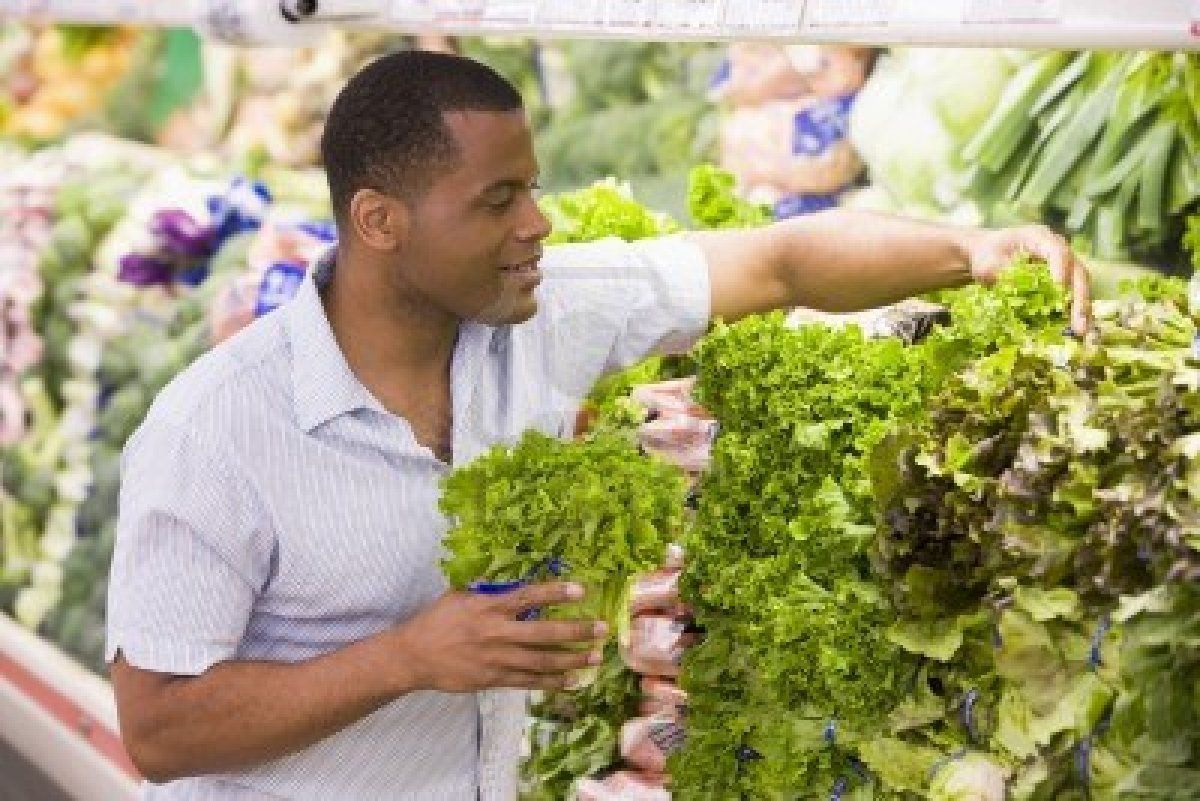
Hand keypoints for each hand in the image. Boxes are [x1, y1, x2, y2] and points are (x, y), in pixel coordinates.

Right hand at [393, 582, 606, 692]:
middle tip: (602, 629)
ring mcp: (496, 659)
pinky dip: (551, 681)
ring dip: (571, 659)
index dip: (555, 592)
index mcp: (487, 607)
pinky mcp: (493, 679)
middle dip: (576, 631)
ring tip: (594, 656)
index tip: (581, 589)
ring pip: (541, 661)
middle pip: (543, 633)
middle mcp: (495, 633)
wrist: (412, 656)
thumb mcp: (459, 596)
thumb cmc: (436, 621)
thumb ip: (487, 590)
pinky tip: (571, 680)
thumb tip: (511, 579)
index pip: (528, 597)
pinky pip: (528, 681)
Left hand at [964, 224, 1090, 333]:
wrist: (987, 254)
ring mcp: (1062, 265)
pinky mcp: (1061, 281)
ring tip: (1083, 332)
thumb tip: (1023, 288)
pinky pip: (1073, 296)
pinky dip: (1076, 313)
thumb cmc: (986, 256)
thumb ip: (1005, 273)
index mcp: (1039, 237)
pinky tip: (1079, 331)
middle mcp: (1057, 249)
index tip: (1059, 288)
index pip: (1057, 252)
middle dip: (1079, 297)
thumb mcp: (988, 263)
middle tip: (1079, 321)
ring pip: (1080, 286)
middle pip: (1076, 271)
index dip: (1060, 270)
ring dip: (1082, 309)